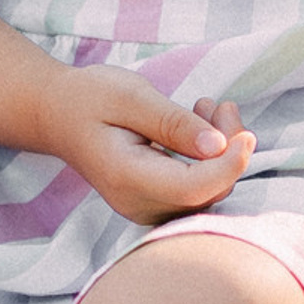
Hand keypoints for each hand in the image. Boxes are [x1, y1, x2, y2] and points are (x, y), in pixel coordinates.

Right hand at [50, 73, 257, 225]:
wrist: (57, 114)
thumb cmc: (89, 98)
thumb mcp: (130, 96)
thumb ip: (173, 123)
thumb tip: (217, 147)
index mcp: (126, 177)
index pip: (193, 188)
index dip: (229, 165)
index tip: (246, 134)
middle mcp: (138, 203)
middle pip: (207, 192)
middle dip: (229, 149)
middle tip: (219, 104)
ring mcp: (147, 208)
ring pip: (209, 191)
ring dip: (222, 151)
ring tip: (206, 107)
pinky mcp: (157, 202)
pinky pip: (199, 189)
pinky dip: (211, 158)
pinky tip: (199, 126)